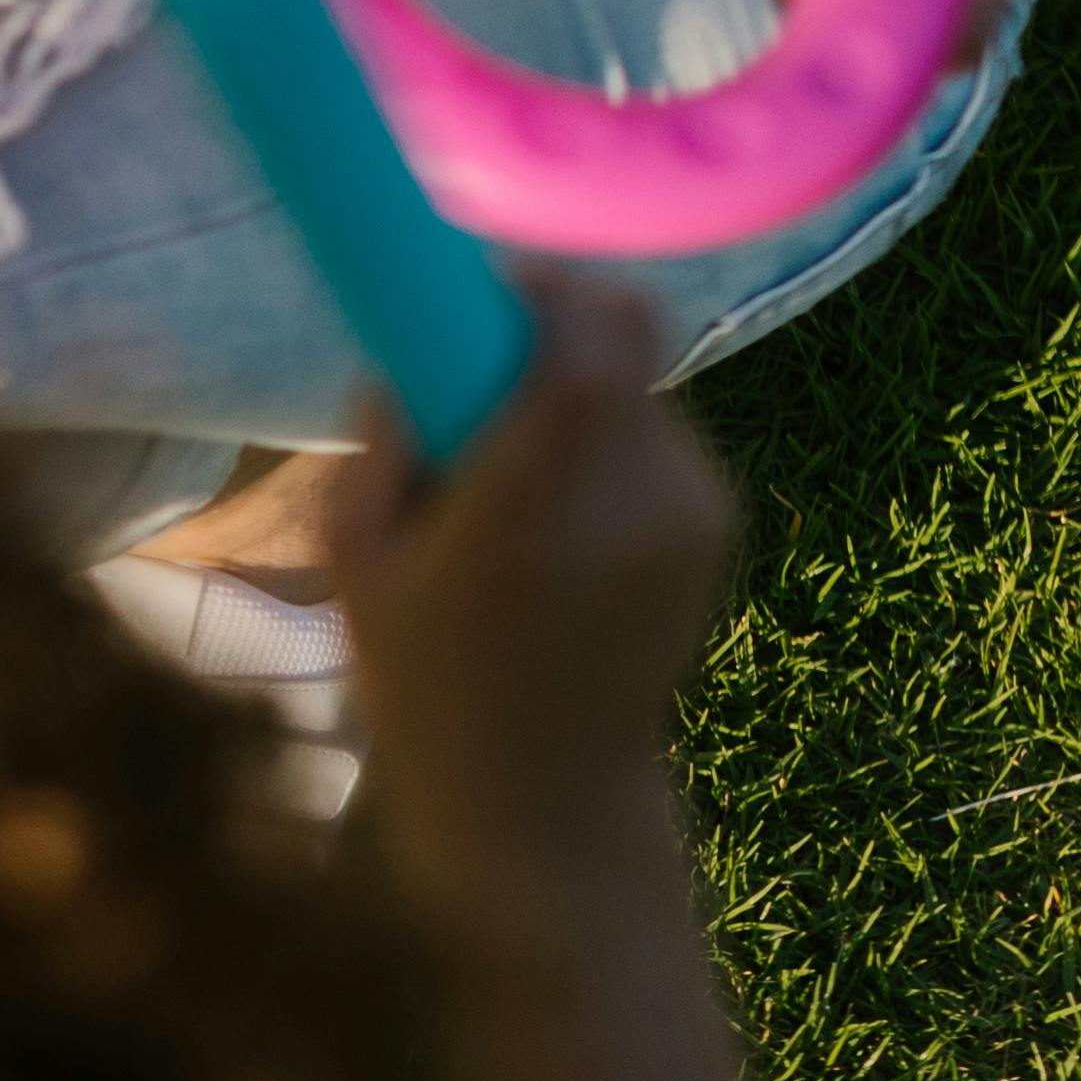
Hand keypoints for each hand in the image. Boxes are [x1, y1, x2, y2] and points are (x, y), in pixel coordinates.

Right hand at [318, 273, 732, 921]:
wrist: (546, 797)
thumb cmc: (427, 684)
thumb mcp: (360, 567)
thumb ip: (382, 449)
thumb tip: (407, 361)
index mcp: (530, 517)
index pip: (584, 354)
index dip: (548, 292)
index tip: (497, 283)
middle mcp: (632, 505)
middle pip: (622, 343)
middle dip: (558, 329)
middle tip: (493, 367)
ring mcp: (691, 513)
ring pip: (642, 383)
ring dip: (584, 392)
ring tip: (523, 471)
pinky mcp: (720, 522)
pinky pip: (661, 433)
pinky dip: (613, 441)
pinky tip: (569, 515)